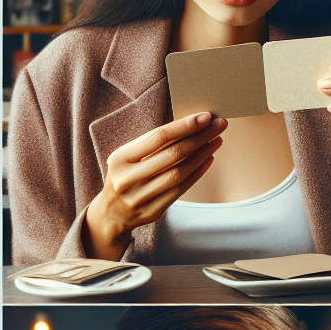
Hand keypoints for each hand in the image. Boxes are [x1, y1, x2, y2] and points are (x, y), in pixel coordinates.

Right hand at [87, 112, 226, 256]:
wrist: (111, 213)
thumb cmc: (124, 176)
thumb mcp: (126, 157)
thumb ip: (151, 144)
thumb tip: (188, 125)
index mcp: (120, 158)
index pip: (158, 137)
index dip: (185, 125)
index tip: (205, 116)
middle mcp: (128, 178)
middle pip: (173, 153)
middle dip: (200, 136)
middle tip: (219, 124)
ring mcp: (141, 197)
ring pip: (180, 172)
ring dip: (203, 154)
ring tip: (217, 140)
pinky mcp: (154, 211)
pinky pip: (181, 189)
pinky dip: (197, 172)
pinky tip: (209, 159)